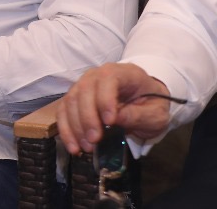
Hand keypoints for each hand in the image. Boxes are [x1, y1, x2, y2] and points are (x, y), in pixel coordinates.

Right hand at [56, 63, 172, 154]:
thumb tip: (116, 119)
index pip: (107, 79)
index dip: (105, 99)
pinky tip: (74, 146)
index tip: (110, 122)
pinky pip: (63, 111)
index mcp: (122, 73)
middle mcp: (97, 75)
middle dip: (87, 117)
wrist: (146, 101)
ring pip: (70, 101)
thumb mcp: (155, 113)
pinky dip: (66, 130)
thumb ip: (138, 115)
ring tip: (86, 146)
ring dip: (75, 126)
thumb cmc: (152, 104)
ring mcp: (83, 85)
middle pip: (84, 90)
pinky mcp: (75, 99)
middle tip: (95, 139)